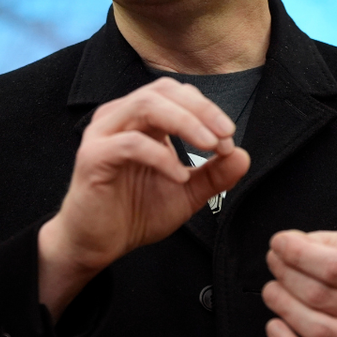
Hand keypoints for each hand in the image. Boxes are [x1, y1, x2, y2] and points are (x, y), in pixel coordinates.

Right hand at [38, 77, 250, 316]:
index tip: (229, 138)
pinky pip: (130, 144)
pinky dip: (161, 156)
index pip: (177, 93)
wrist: (97, 245)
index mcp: (139, 118)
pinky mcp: (93, 157)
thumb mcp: (186, 193)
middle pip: (163, 91)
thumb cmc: (135, 212)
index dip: (207, 109)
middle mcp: (119, 117)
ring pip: (145, 105)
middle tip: (225, 135)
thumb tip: (243, 155)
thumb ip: (213, 174)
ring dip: (184, 122)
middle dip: (200, 110)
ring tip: (209, 146)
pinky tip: (179, 176)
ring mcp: (103, 134)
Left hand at [262, 229, 336, 336]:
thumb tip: (292, 242)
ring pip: (313, 326)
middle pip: (318, 295)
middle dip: (285, 274)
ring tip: (273, 289)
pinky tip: (278, 322)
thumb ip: (332, 242)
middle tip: (273, 262)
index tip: (279, 242)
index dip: (297, 253)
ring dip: (282, 304)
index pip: (333, 265)